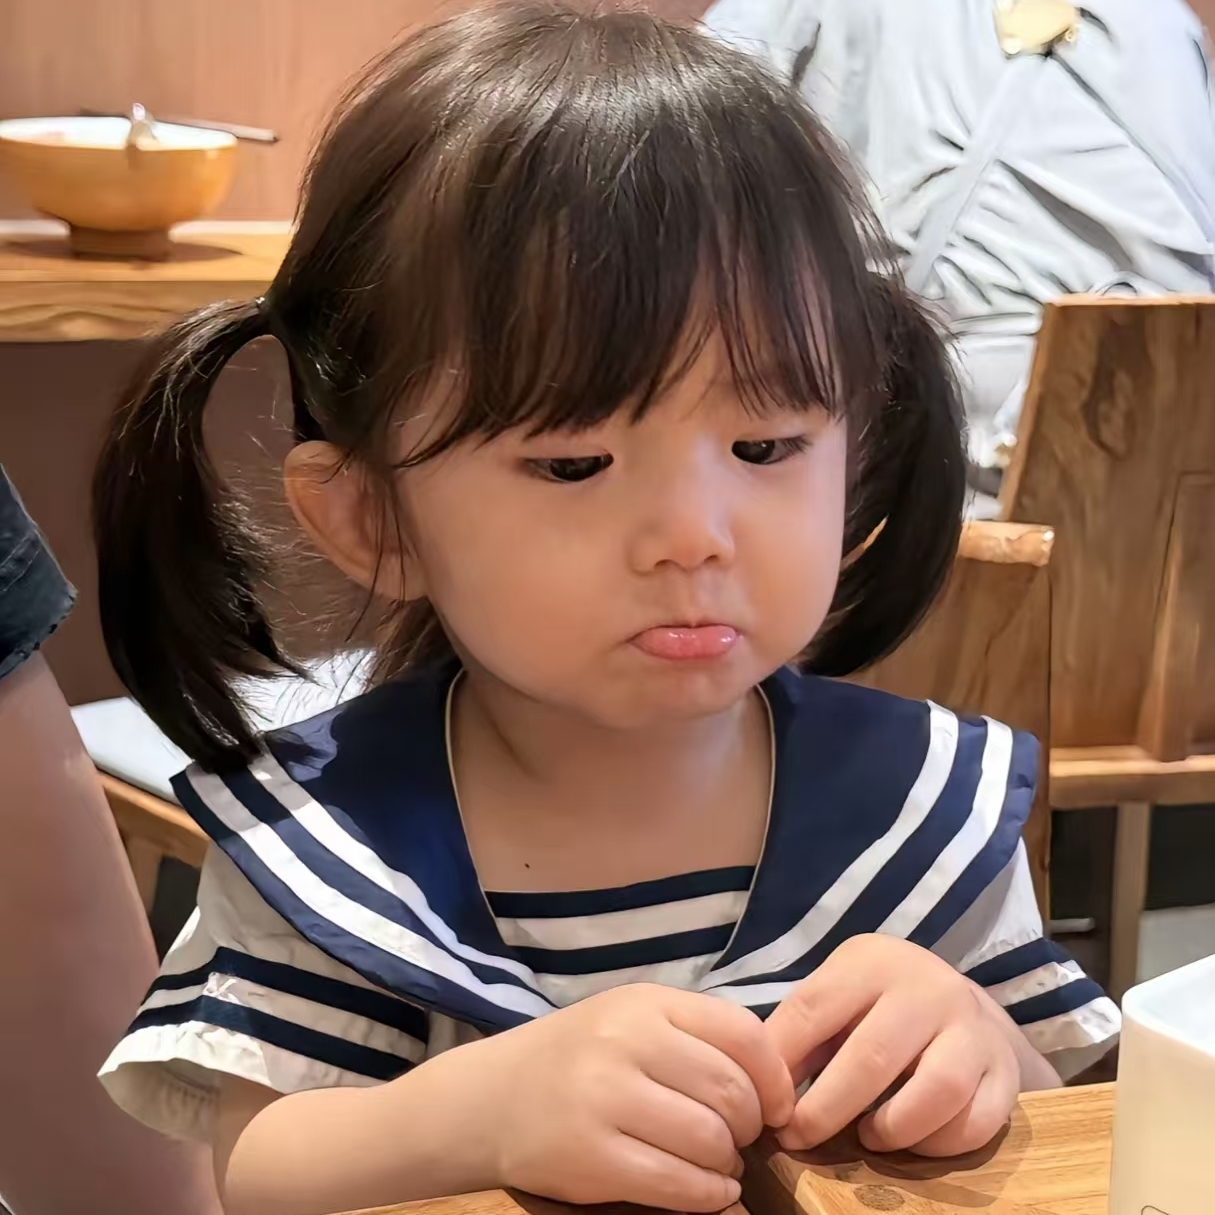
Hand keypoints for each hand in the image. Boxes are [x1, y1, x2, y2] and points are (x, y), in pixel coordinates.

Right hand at [474, 984, 794, 1210]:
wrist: (493, 1098)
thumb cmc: (579, 1057)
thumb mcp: (632, 1019)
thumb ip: (695, 1036)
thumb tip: (774, 1085)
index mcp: (646, 1003)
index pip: (742, 1033)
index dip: (775, 1077)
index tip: (779, 1105)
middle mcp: (626, 1042)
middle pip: (731, 1092)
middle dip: (750, 1125)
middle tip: (738, 1138)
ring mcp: (606, 1099)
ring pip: (709, 1140)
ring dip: (728, 1164)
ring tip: (718, 1164)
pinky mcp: (593, 1158)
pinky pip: (677, 1184)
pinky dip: (709, 1195)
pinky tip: (709, 1191)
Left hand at [766, 935, 1021, 1156]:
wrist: (962, 1001)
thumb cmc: (879, 1004)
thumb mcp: (839, 995)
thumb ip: (800, 1032)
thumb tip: (758, 1089)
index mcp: (872, 961)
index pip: (814, 1009)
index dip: (783, 1063)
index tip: (766, 1106)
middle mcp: (928, 988)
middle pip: (873, 1057)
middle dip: (826, 1109)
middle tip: (799, 1138)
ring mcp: (973, 1028)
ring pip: (937, 1090)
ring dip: (893, 1128)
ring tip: (868, 1136)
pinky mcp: (1005, 1071)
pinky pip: (977, 1122)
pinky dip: (939, 1144)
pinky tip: (914, 1139)